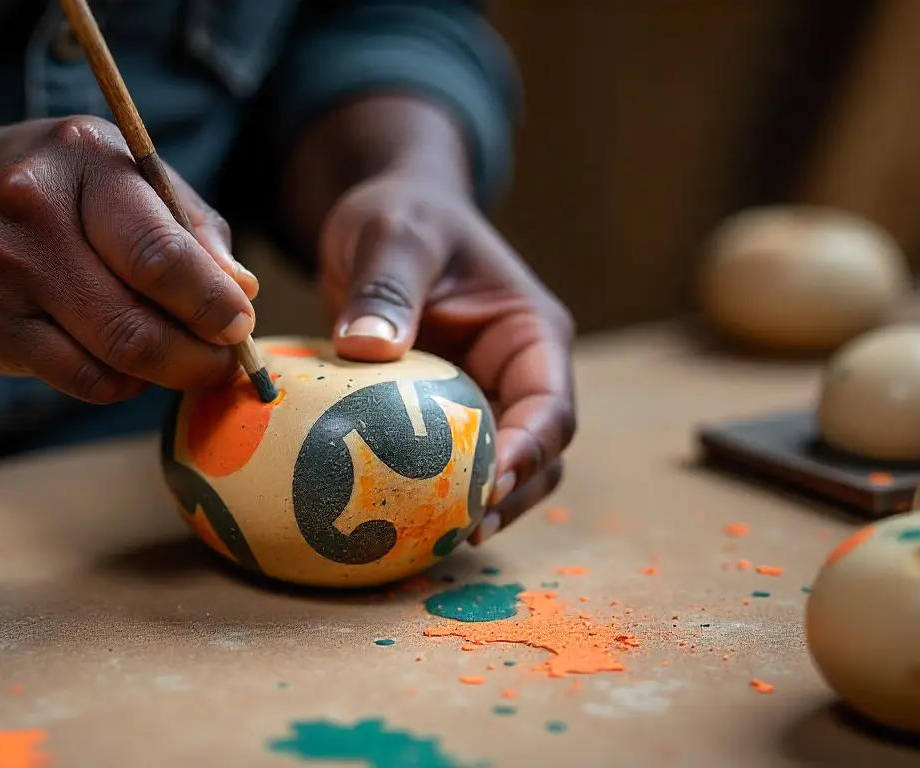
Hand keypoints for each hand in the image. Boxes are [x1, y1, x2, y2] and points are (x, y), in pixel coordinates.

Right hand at [0, 116, 259, 402]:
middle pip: (136, 320)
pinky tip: (133, 366)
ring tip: (188, 364)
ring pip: (109, 358)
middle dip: (198, 355)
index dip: (211, 303)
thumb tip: (240, 291)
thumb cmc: (61, 188)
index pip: (159, 252)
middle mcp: (33, 212)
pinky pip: (78, 379)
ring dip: (166, 374)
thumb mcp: (127, 173)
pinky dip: (121, 383)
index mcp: (85, 160)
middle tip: (226, 364)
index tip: (240, 327)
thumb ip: (190, 226)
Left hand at [318, 169, 576, 543]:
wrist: (385, 215)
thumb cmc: (403, 214)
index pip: (550, 405)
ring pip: (501, 469)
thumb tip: (369, 347)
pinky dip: (432, 492)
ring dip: (479, 506)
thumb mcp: (394, 234)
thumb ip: (386, 285)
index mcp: (531, 333)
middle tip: (462, 532)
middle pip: (538, 454)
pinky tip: (396, 519)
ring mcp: (484, 397)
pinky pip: (447, 462)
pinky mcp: (444, 414)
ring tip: (437, 543)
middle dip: (511, 497)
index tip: (490, 484)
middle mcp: (519, 373)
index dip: (529, 451)